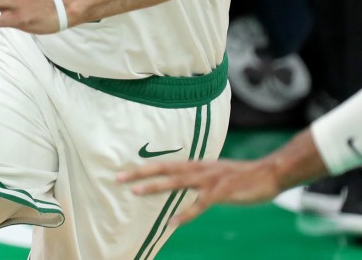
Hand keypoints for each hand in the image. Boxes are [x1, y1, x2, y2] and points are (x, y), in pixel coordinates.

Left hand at [117, 158, 282, 225]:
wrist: (270, 173)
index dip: (144, 167)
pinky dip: (184, 214)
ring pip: (177, 183)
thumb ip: (198, 176)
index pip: (165, 164)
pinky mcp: (221, 193)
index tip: (124, 170)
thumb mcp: (216, 172)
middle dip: (140, 173)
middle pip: (164, 169)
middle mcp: (199, 169)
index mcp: (197, 164)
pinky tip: (171, 222)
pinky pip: (199, 204)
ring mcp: (209, 180)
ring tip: (136, 192)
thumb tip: (184, 180)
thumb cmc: (243, 176)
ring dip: (155, 187)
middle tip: (118, 178)